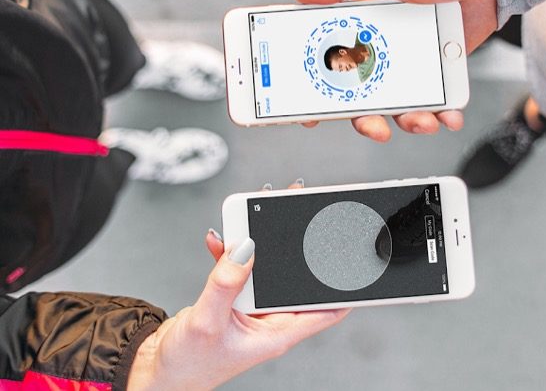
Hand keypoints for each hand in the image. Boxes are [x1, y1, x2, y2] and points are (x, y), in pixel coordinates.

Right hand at [127, 179, 347, 389]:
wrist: (157, 370)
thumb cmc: (187, 365)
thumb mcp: (207, 322)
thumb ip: (226, 284)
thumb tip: (246, 250)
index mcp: (277, 333)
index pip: (324, 310)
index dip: (342, 288)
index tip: (350, 260)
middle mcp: (269, 320)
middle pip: (296, 279)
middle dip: (300, 248)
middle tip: (302, 215)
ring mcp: (251, 308)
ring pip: (267, 269)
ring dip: (263, 244)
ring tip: (263, 214)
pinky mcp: (232, 299)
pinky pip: (239, 269)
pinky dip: (231, 252)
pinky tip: (224, 238)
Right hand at [294, 0, 496, 141]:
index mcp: (361, 26)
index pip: (330, 62)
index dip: (317, 88)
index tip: (309, 114)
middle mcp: (381, 49)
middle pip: (363, 95)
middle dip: (367, 119)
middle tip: (376, 128)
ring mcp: (410, 63)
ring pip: (401, 104)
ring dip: (409, 120)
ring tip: (425, 123)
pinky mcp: (439, 71)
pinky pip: (437, 100)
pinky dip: (443, 114)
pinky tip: (449, 117)